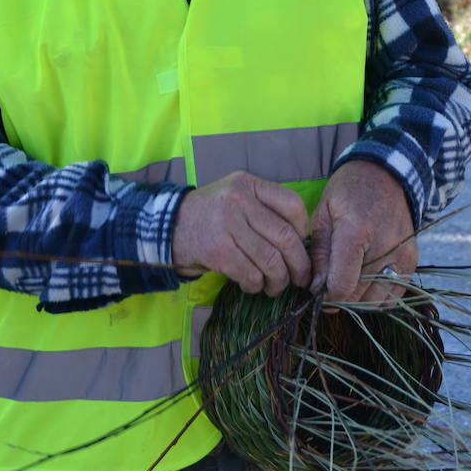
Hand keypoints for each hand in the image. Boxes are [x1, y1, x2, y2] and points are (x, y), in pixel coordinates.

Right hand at [171, 171, 310, 295]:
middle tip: (301, 278)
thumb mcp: (235, 197)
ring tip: (276, 286)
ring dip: (278, 280)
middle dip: (299, 264)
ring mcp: (227, 224)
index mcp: (248, 184)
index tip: (302, 245)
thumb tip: (300, 240)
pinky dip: (256, 285)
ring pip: (270, 260)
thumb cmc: (209, 215)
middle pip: (285, 236)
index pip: (292, 204)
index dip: (304, 230)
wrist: (166, 227)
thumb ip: (263, 209)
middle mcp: (239, 200)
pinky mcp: (217, 250)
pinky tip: (253, 286)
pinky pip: (250, 273)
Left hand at [309, 161, 416, 304]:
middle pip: (357, 295)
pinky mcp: (412, 260)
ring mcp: (402, 255)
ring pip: (375, 300)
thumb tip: (315, 288)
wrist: (386, 174)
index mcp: (356, 232)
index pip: (342, 285)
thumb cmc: (348, 192)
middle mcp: (384, 246)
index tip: (317, 288)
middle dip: (338, 296)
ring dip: (357, 298)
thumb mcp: (323, 214)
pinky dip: (377, 296)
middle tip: (328, 282)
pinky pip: (393, 295)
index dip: (325, 295)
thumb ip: (318, 254)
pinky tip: (365, 281)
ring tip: (347, 279)